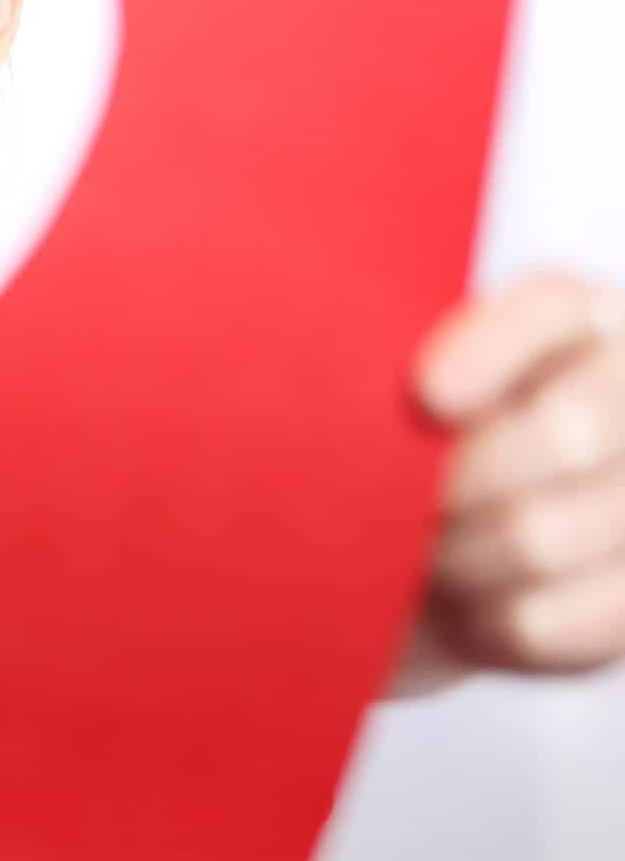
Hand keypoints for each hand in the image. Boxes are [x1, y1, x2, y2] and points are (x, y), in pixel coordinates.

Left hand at [390, 271, 624, 695]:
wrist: (438, 574)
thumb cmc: (400, 457)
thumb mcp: (393, 397)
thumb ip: (387, 365)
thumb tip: (354, 376)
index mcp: (577, 325)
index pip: (555, 307)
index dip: (494, 349)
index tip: (425, 395)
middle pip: (566, 432)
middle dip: (458, 480)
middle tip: (398, 504)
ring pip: (541, 535)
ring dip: (453, 558)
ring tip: (417, 555)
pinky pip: (543, 620)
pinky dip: (480, 623)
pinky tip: (463, 608)